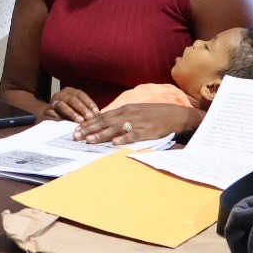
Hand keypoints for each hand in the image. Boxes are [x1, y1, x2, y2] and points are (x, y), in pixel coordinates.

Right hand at [45, 87, 99, 121]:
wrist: (49, 116)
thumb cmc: (68, 112)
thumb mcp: (78, 108)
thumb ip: (86, 110)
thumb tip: (99, 115)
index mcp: (69, 91)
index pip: (80, 94)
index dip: (89, 103)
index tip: (96, 112)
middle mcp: (60, 94)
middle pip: (72, 99)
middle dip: (82, 108)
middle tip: (90, 117)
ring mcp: (52, 102)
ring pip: (61, 105)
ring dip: (71, 113)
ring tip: (80, 121)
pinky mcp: (46, 112)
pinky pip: (53, 114)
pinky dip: (60, 119)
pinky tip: (67, 124)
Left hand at [74, 103, 200, 144]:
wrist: (176, 116)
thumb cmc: (155, 115)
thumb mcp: (137, 112)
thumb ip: (123, 117)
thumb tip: (107, 124)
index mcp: (126, 109)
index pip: (103, 116)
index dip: (89, 123)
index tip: (77, 129)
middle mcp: (129, 114)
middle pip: (105, 122)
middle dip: (89, 129)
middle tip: (76, 136)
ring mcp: (138, 122)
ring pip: (116, 128)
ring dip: (101, 134)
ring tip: (89, 140)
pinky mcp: (148, 131)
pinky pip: (134, 135)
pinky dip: (124, 139)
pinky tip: (115, 143)